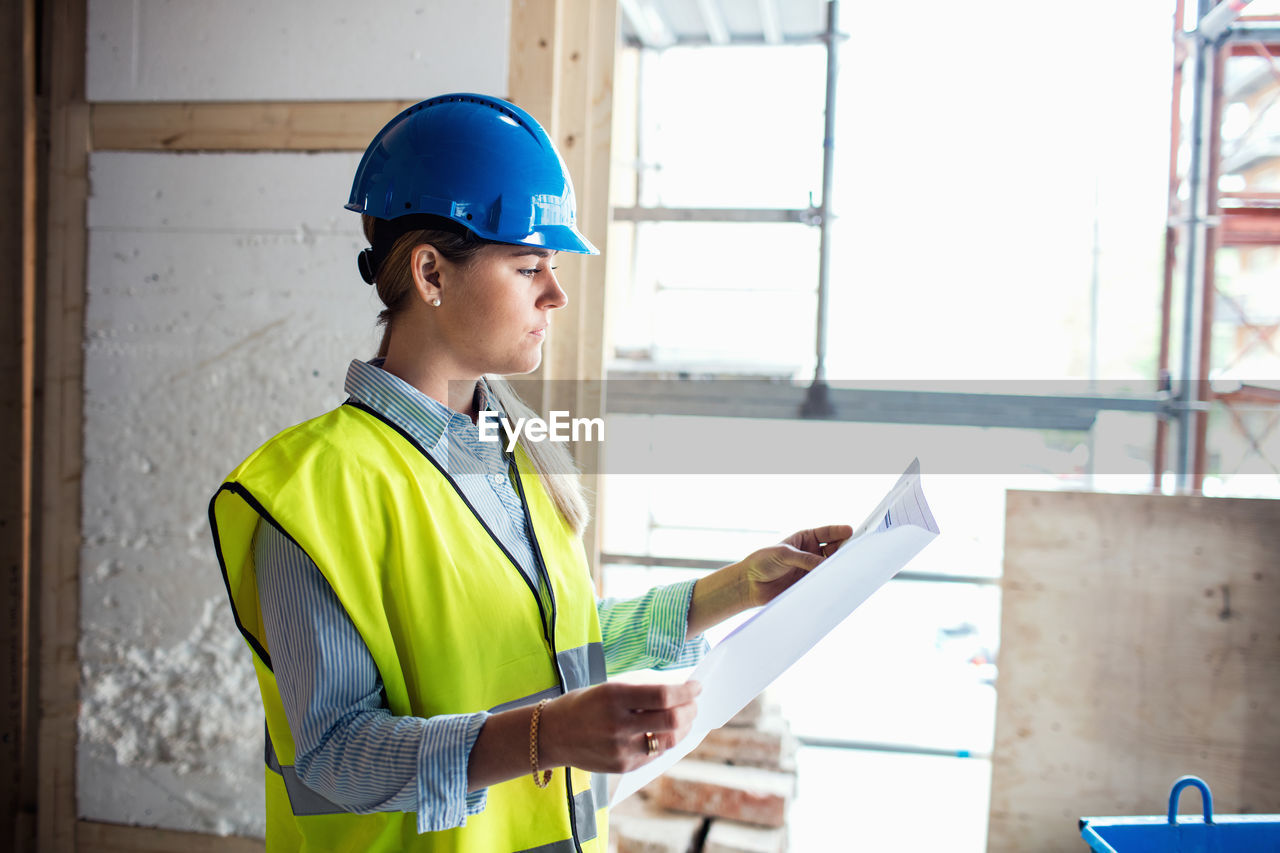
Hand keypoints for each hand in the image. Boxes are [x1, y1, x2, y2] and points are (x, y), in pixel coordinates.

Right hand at [539, 680, 701, 773]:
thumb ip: (641, 691)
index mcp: (614, 697)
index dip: (686, 691)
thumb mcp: (608, 688)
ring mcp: (621, 748)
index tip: (696, 686)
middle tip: (694, 703)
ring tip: (685, 718)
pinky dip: (667, 741)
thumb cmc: (583, 705)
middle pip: (671, 719)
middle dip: (690, 709)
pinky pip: (656, 754)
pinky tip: (667, 732)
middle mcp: (618, 724)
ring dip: (684, 727)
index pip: (663, 695)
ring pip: (669, 740)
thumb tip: (678, 690)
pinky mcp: (622, 765)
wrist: (552, 735)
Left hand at [740, 524, 852, 607]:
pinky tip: (836, 583)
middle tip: (853, 552)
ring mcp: (811, 569)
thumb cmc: (763, 561)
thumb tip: (827, 565)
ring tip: (846, 568)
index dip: (840, 531)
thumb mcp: (784, 554)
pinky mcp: (809, 584)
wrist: (750, 584)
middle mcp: (811, 553)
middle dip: (844, 550)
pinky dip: (830, 582)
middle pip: (835, 549)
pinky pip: (823, 582)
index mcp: (805, 538)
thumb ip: (806, 559)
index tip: (851, 531)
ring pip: (831, 567)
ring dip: (837, 567)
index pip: (827, 533)